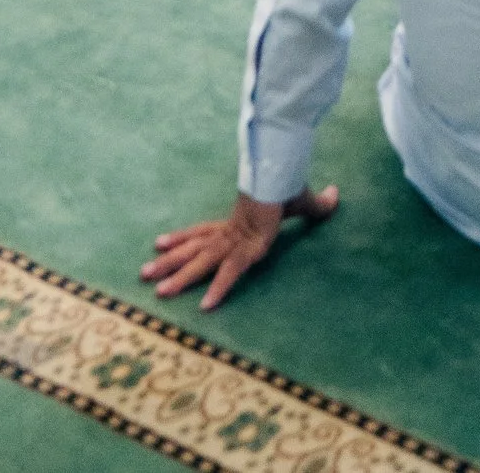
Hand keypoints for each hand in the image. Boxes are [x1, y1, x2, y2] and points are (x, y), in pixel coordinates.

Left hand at [142, 185, 338, 309]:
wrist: (287, 173)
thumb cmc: (290, 184)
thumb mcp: (301, 202)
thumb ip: (316, 206)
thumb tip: (336, 195)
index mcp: (235, 221)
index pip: (202, 231)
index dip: (181, 238)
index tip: (158, 244)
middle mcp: (230, 232)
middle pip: (193, 248)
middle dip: (168, 263)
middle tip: (143, 275)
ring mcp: (237, 239)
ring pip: (202, 260)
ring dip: (178, 275)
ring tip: (156, 289)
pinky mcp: (249, 246)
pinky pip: (232, 271)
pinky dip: (219, 287)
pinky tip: (206, 305)